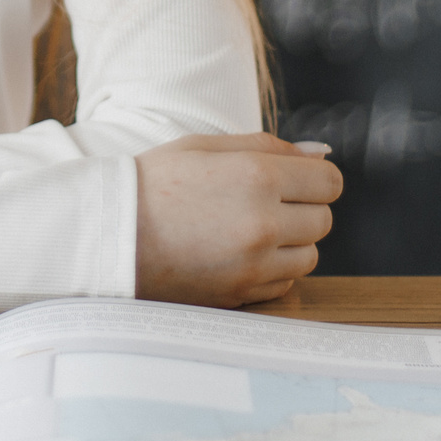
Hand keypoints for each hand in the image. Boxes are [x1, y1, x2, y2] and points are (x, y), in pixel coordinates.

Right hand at [134, 133, 340, 307]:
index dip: (314, 178)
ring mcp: (254, 264)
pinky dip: (271, 270)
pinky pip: (285, 283)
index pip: (329, 181)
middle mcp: (264, 222)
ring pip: (310, 256)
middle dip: (302, 208)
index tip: (294, 180)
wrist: (110, 235)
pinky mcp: (242, 294)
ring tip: (249, 230)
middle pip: (324, 219)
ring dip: (291, 243)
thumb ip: (268, 146)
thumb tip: (319, 154)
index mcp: (257, 176)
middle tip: (263, 203)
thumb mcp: (206, 146)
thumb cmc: (154, 183)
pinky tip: (238, 254)